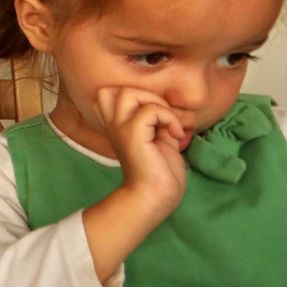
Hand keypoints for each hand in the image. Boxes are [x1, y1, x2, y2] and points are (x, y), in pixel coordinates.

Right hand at [93, 86, 187, 218]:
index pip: (109, 95)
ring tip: (167, 124)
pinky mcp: (133, 134)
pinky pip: (151, 110)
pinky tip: (176, 135)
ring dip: (156, 104)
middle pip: (119, 89)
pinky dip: (170, 118)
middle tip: (164, 119)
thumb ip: (158, 120)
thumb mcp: (159, 138)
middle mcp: (114, 124)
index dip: (135, 97)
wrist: (155, 198)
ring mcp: (121, 128)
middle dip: (148, 96)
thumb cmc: (159, 173)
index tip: (154, 117)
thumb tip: (168, 108)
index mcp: (118, 126)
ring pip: (130, 92)